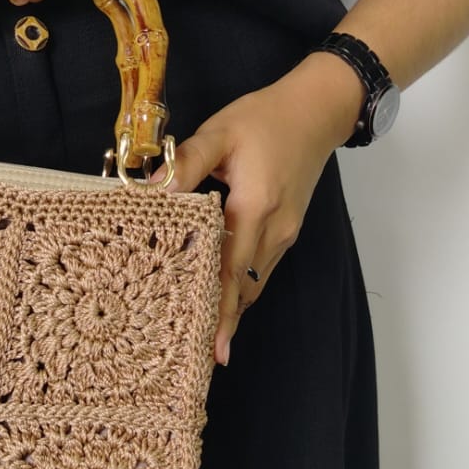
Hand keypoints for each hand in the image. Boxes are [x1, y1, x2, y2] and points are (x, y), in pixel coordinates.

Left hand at [161, 56, 362, 365]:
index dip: (220, 311)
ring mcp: (283, 233)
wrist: (316, 111)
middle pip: (244, 288)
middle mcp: (274, 229)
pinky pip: (260, 270)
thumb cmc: (264, 119)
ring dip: (232, 310)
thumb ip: (186, 165)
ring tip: (206, 340)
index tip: (211, 348)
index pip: (231, 270)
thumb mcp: (219, 132)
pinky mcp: (286, 231)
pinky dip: (241, 289)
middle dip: (223, 322)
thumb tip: (152, 194)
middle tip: (197, 357)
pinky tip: (222, 301)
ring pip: (254, 283)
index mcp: (255, 206)